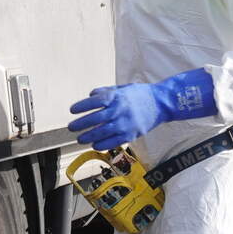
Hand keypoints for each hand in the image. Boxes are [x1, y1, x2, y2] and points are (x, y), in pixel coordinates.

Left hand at [68, 69, 216, 149]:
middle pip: (97, 118)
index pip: (95, 101)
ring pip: (103, 132)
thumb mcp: (122, 88)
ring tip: (80, 138)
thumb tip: (90, 96)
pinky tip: (94, 144)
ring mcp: (126, 123)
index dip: (82, 106)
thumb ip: (106, 92)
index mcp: (117, 97)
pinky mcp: (131, 134)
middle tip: (71, 127)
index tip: (72, 110)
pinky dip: (102, 144)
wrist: (161, 104)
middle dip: (81, 124)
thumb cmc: (139, 95)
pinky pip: (113, 142)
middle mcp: (120, 110)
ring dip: (89, 136)